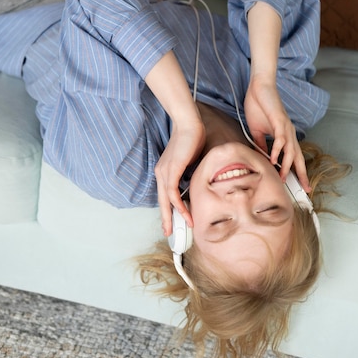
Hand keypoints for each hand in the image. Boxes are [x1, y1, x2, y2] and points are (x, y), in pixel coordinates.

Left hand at [154, 116, 204, 236]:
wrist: (189, 124)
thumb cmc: (192, 139)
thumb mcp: (190, 162)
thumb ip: (189, 174)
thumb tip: (195, 186)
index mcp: (164, 171)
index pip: (165, 195)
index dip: (168, 210)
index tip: (172, 222)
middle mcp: (161, 173)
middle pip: (162, 201)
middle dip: (166, 218)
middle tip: (169, 233)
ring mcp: (165, 171)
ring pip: (166, 200)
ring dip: (174, 215)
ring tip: (183, 227)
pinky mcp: (171, 170)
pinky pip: (172, 192)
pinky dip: (178, 204)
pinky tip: (185, 213)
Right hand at [244, 73, 310, 191]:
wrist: (258, 87)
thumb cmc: (258, 106)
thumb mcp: (257, 130)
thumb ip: (260, 144)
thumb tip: (261, 158)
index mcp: (285, 135)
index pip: (293, 156)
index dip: (298, 171)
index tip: (300, 185)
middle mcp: (289, 133)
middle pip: (298, 157)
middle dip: (303, 174)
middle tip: (307, 189)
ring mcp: (285, 127)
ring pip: (291, 150)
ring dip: (287, 165)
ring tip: (283, 178)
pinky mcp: (279, 121)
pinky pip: (281, 139)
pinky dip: (278, 150)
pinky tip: (273, 159)